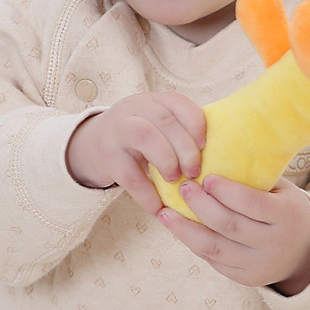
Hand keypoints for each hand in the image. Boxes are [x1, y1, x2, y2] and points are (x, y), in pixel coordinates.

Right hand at [66, 92, 205, 214]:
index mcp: (153, 101)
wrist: (90, 144)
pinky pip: (128, 173)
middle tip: (194, 172)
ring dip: (166, 159)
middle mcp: (134, 109)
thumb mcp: (155, 125)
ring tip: (175, 180)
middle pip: (164, 120)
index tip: (205, 145)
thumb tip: (219, 159)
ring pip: (145, 135)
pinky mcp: (106, 156)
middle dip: (184, 147)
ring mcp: (117, 130)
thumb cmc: (138, 138)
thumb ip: (180, 132)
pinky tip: (158, 208)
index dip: (195, 123)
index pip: (177, 103)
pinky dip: (146, 193)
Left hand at [158, 176, 309, 294]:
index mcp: (287, 216)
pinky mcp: (246, 279)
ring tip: (165, 213)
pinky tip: (177, 228)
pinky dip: (193, 243)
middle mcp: (274, 244)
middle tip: (182, 187)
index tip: (206, 176)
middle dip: (201, 206)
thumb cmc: (286, 208)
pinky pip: (214, 261)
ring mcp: (259, 266)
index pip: (253, 204)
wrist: (307, 252)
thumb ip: (255, 177)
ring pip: (215, 248)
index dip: (227, 191)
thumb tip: (216, 153)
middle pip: (229, 225)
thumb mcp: (282, 190)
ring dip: (186, 230)